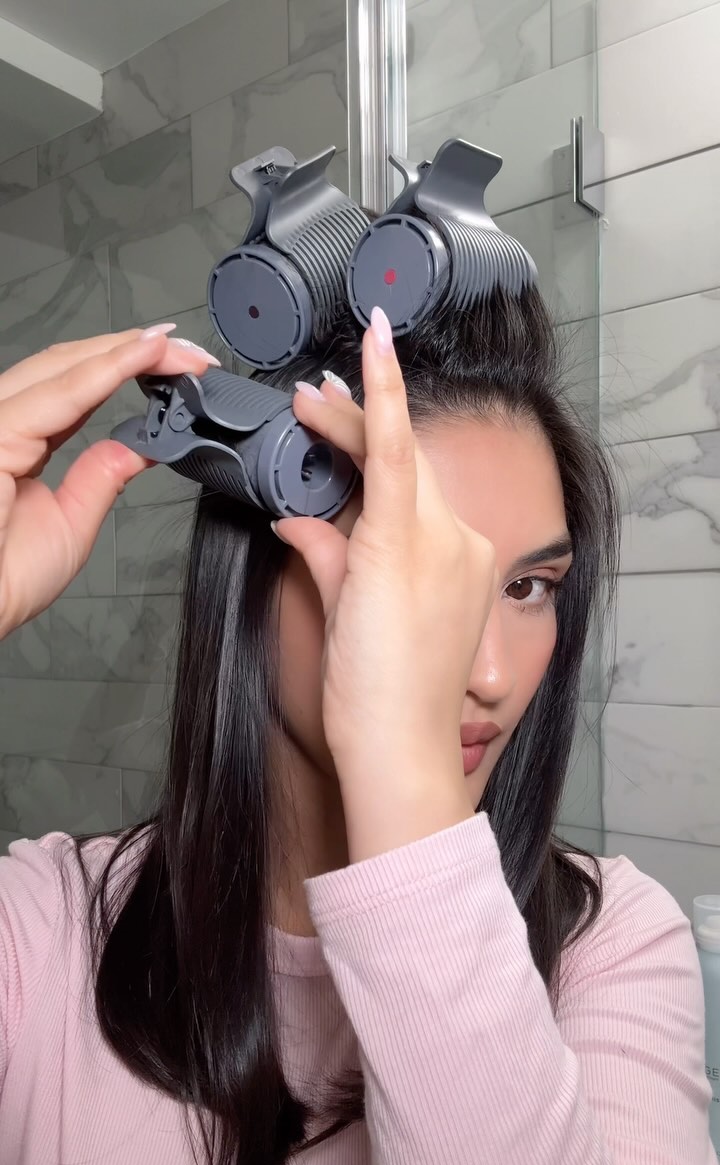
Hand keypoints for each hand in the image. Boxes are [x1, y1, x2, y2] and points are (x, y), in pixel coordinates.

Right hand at [0, 328, 216, 638]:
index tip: (176, 367)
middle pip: (70, 367)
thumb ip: (100, 478)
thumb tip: (136, 448)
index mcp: (19, 442)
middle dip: (134, 352)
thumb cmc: (4, 580)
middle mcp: (6, 423)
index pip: (75, 389)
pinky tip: (143, 355)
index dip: (123, 369)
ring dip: (126, 352)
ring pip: (65, 368)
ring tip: (175, 347)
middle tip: (190, 352)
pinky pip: (60, 395)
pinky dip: (106, 370)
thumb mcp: (72, 523)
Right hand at [274, 309, 496, 857]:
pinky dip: (401, 503)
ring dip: (381, 462)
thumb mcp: (333, 610)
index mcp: (408, 543)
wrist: (405, 750)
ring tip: (331, 443)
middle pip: (406, 458)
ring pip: (422, 485)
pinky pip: (435, 520)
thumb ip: (321, 548)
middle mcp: (451, 541)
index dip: (382, 385)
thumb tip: (297, 519)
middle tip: (309, 406)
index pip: (396, 445)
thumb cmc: (365, 692)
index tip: (376, 333)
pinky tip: (368, 503)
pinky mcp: (476, 577)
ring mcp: (470, 558)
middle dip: (359, 424)